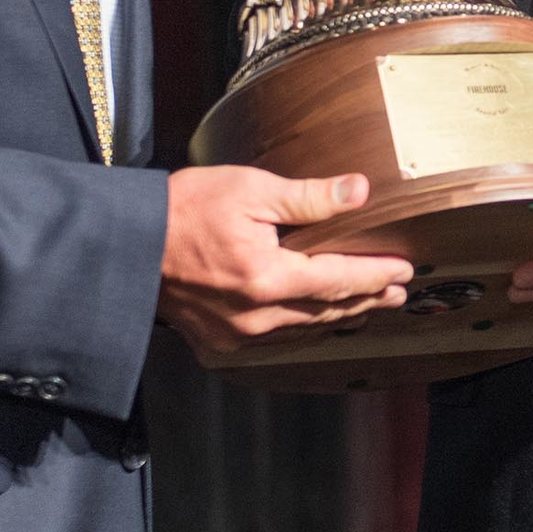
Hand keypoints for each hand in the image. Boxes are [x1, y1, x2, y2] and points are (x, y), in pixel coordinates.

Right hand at [157, 166, 412, 354]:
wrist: (127, 246)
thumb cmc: (183, 209)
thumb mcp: (249, 190)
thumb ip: (308, 197)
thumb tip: (359, 193)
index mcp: (268, 277)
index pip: (339, 280)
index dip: (376, 275)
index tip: (405, 271)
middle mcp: (257, 316)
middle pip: (327, 311)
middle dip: (366, 300)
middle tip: (396, 293)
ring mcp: (236, 334)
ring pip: (303, 328)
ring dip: (338, 315)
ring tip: (364, 304)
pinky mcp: (218, 341)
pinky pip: (274, 337)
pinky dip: (301, 325)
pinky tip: (312, 318)